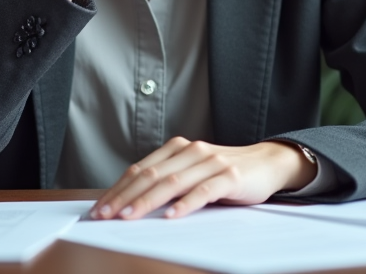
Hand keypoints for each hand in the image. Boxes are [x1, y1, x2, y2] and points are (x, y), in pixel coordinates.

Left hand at [91, 137, 315, 220]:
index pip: (140, 170)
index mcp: (177, 148)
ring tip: (129, 217)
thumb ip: (168, 182)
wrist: (267, 163)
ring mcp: (210, 162)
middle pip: (150, 175)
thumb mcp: (192, 173)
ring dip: (147, 201)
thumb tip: (130, 204)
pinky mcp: (229, 177)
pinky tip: (172, 216)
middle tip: (105, 215)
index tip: (99, 208)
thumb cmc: (224, 173)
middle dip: (124, 197)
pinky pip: (203, 191)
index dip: (117, 189)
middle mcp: (191, 151)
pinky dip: (186, 204)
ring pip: (172, 182)